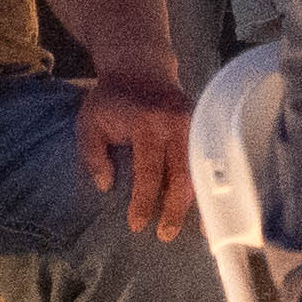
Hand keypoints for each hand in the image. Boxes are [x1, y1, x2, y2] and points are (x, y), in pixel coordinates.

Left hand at [74, 70, 196, 236]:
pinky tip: (212, 205)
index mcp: (147, 124)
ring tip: (203, 230)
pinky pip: (207, 160)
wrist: (140, 67)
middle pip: (182, 174)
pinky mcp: (204, 127)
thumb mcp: (89, 123)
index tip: (137, 225)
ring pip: (201, 170)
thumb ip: (93, 154)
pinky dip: (208, 185)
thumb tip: (106, 186)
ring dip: (201, 201)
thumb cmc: (111, 99)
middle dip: (175, 207)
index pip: (148, 170)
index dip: (144, 200)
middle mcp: (177, 125)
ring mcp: (195, 125)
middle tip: (166, 234)